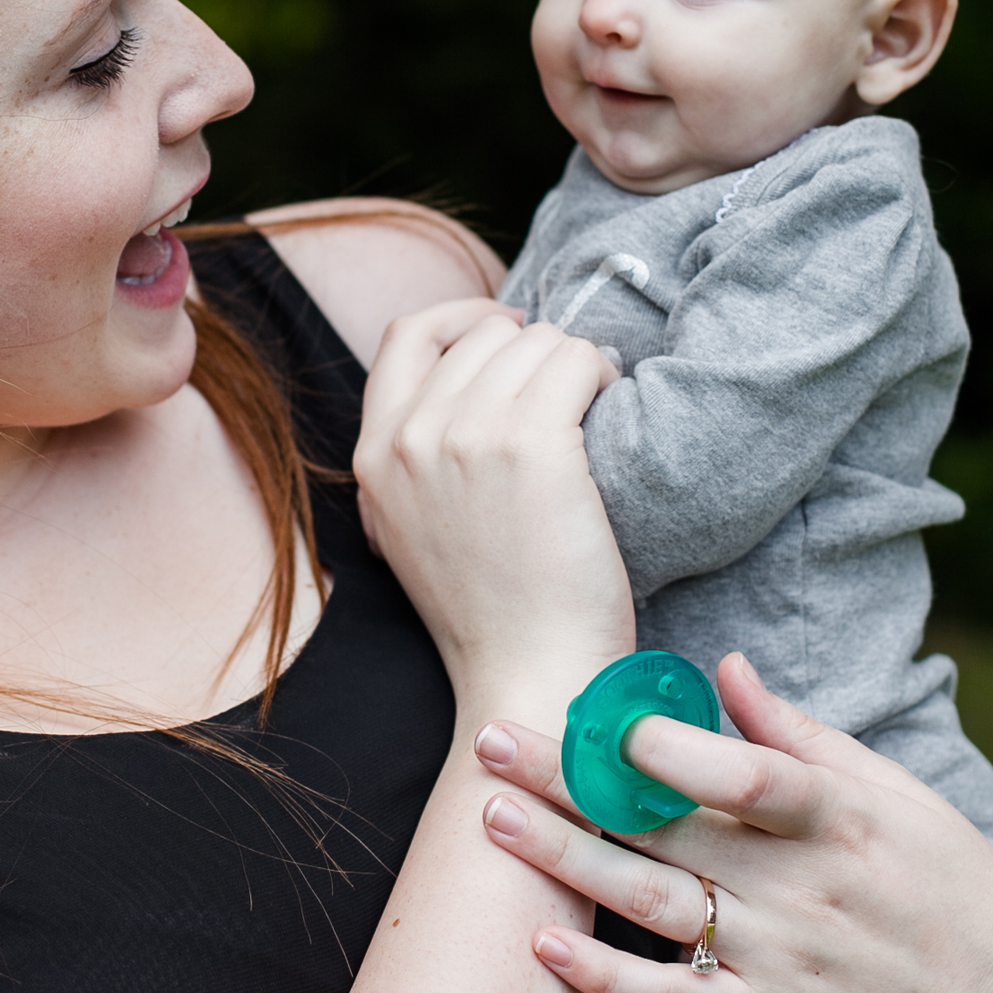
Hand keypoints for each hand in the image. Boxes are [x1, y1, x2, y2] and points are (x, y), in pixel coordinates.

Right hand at [353, 300, 632, 703]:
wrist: (530, 672)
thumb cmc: (493, 611)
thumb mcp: (413, 528)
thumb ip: (419, 456)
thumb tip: (465, 390)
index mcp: (375, 453)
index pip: (408, 334)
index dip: (465, 319)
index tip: (511, 336)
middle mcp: (412, 435)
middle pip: (487, 336)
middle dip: (538, 352)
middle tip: (575, 391)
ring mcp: (468, 436)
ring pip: (539, 342)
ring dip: (577, 363)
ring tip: (598, 407)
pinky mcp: (532, 445)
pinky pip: (578, 362)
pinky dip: (604, 373)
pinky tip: (617, 407)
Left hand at [474, 654, 992, 992]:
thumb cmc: (947, 877)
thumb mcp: (894, 792)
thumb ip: (799, 735)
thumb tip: (725, 667)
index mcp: (841, 819)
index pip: (752, 780)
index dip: (677, 751)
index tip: (606, 714)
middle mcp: (805, 890)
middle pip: (673, 832)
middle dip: (577, 785)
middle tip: (495, 740)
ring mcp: (785, 960)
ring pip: (658, 909)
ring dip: (570, 864)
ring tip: (493, 819)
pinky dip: (610, 978)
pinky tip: (547, 944)